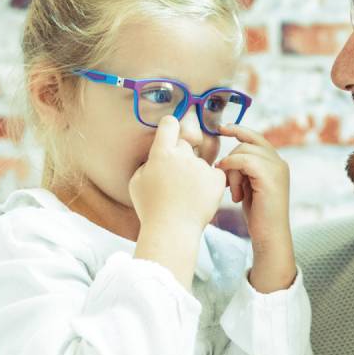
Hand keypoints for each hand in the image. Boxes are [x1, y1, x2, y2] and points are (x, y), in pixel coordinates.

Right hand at [129, 116, 224, 233]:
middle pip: (185, 143)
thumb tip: (156, 154)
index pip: (170, 124)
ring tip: (186, 196)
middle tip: (176, 178)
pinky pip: (215, 173)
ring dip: (194, 173)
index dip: (171, 127)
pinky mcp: (216, 179)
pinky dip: (210, 183)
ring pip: (199, 162)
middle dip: (181, 156)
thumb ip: (147, 163)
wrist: (172, 231)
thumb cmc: (151, 209)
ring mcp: (201, 167)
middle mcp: (182, 156)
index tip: (171, 132)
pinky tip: (199, 197)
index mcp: (161, 154)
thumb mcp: (136, 182)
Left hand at [215, 122, 295, 291]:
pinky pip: (244, 160)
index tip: (221, 129)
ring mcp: (277, 168)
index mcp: (276, 163)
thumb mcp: (250, 186)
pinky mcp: (270, 176)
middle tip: (226, 183)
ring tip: (234, 193)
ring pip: (244, 150)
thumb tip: (228, 159)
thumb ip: (245, 170)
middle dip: (231, 159)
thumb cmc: (258, 215)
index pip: (255, 137)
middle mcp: (279, 162)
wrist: (269, 236)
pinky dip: (233, 170)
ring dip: (232, 171)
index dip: (238, 129)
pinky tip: (233, 190)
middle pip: (247, 142)